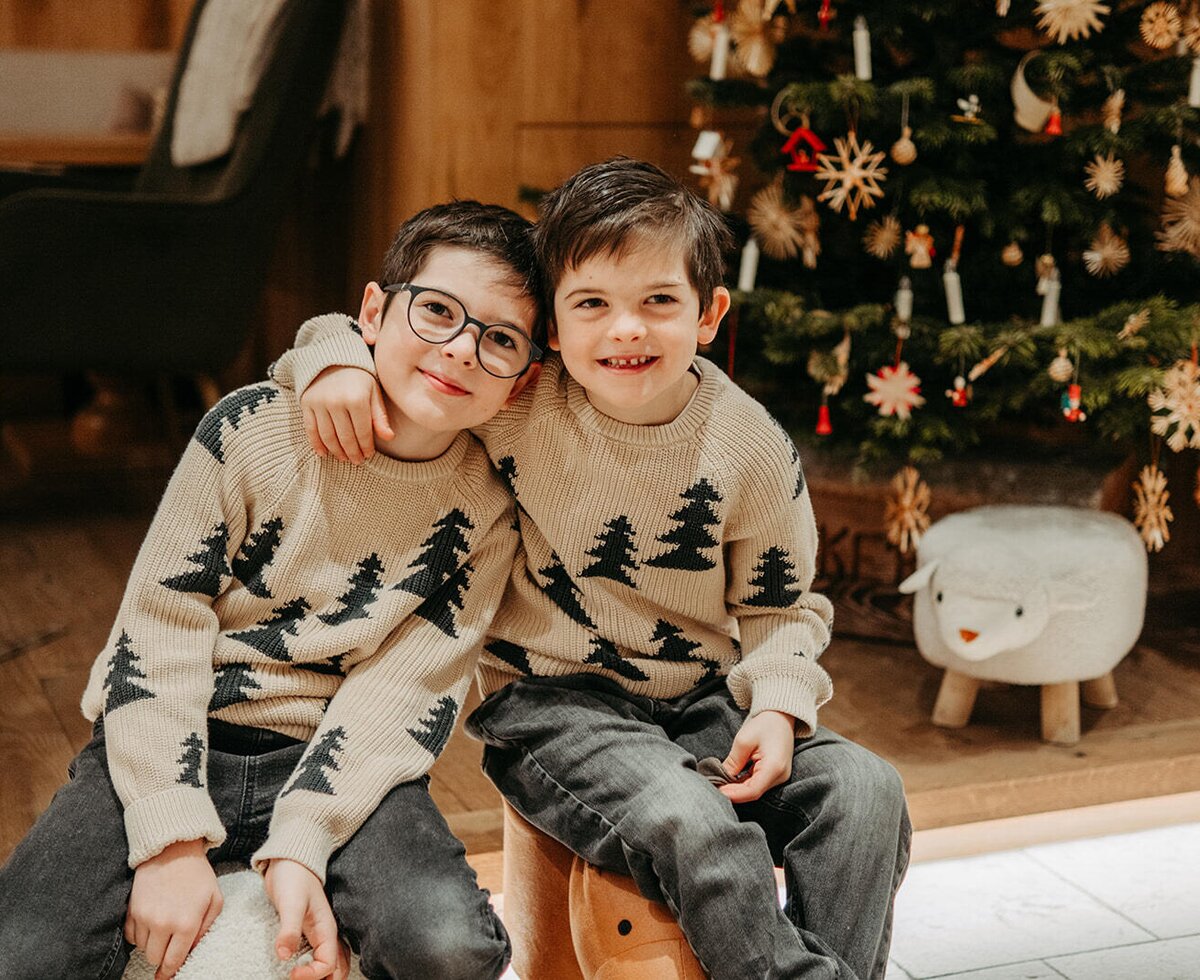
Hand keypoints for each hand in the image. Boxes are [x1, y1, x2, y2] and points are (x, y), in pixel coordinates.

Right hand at [126, 839, 222, 979]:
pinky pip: (130, 936)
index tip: (166, 975)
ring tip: (163, 922)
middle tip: (169, 941)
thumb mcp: (215, 900)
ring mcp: (144, 917)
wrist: (173, 850)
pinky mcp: (130, 910)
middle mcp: (163, 923)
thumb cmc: (198, 875)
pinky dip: (138, 933)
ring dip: (151, 941)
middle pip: (154, 958)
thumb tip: (192, 951)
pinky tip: (150, 919)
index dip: (169, 972)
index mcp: (186, 923)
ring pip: (141, 947)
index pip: (173, 961)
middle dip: (161, 954)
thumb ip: (206, 929)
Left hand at [263, 858, 348, 979]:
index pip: (327, 964)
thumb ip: (289, 929)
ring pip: (332, 964)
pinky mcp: (310, 932)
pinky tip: (302, 969)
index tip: (290, 974)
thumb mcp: (290, 903)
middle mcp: (327, 935)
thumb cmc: (293, 878)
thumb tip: (284, 955)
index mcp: (327, 930)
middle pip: (337, 969)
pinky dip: (316, 968)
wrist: (290, 861)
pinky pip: (320, 956)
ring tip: (305, 978)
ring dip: (324, 977)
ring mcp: (320, 934)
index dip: (311, 975)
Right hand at [301, 366, 392, 462]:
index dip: (366, 447)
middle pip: (345, 437)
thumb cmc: (358, 377)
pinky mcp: (306, 403)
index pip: (363, 432)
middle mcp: (336, 401)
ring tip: (343, 458)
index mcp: (357, 399)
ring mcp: (319, 403)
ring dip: (336, 451)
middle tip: (356, 461)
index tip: (368, 455)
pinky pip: (311, 429)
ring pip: (328, 436)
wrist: (332, 358)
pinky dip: (316, 444)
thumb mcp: (373, 392)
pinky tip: (324, 453)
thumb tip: (389, 437)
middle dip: (352, 452)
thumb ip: (380, 416)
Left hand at [718, 710, 795, 803]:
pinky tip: (730, 781)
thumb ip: (733, 762)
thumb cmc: (764, 725)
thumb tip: (721, 778)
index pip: (752, 791)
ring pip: (755, 790)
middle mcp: (780, 776)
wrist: (781, 717)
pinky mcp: (775, 775)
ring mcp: (779, 777)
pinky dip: (743, 783)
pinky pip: (758, 783)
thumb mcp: (744, 740)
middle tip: (714, 787)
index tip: (717, 791)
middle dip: (733, 792)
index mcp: (774, 767)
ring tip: (719, 784)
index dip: (734, 794)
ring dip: (737, 789)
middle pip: (753, 792)